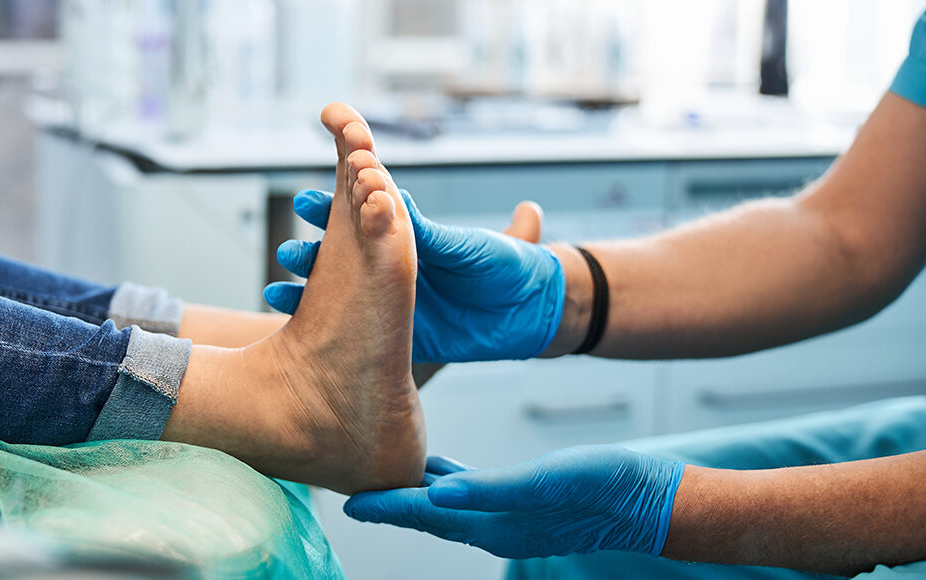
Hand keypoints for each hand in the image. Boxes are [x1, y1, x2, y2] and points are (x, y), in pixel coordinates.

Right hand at [264, 189, 564, 362]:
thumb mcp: (470, 245)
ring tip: (281, 289)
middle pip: (340, 254)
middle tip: (288, 253)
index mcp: (410, 237)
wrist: (533, 313)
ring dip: (309, 289)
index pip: (362, 216)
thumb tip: (393, 195)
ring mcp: (392, 302)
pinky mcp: (398, 337)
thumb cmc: (510, 266)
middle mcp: (393, 267)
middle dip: (311, 251)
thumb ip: (430, 231)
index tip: (305, 202)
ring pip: (338, 293)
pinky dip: (321, 328)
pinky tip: (296, 326)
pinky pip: (352, 332)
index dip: (333, 207)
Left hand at [342, 446, 685, 558]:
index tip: (348, 502)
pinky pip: (472, 494)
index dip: (384, 507)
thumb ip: (489, 489)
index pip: (423, 515)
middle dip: (390, 504)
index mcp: (493, 523)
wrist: (649, 499)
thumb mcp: (544, 480)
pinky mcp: (523, 503)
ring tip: (386, 476)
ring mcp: (508, 517)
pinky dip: (447, 483)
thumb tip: (437, 494)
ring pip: (447, 506)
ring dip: (415, 495)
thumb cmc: (603, 486)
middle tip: (354, 489)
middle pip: (427, 515)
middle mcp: (494, 525)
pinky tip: (438, 467)